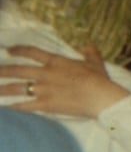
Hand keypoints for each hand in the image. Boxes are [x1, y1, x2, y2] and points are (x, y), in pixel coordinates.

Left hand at [0, 45, 129, 117]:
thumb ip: (89, 51)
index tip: (8, 50)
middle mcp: (45, 74)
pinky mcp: (45, 104)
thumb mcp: (95, 62)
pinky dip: (14, 106)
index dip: (18, 50)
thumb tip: (86, 45)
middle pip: (18, 70)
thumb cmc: (99, 79)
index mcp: (56, 62)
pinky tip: (6, 107)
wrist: (100, 97)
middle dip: (2, 71)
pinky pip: (25, 105)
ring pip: (17, 88)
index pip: (32, 52)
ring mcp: (43, 90)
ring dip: (2, 88)